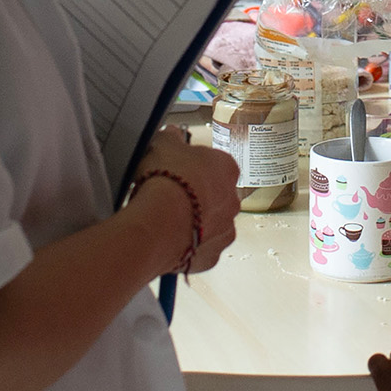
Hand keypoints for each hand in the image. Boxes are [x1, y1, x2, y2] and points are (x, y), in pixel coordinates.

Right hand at [129, 126, 239, 273]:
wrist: (158, 221)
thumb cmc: (166, 179)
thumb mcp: (162, 145)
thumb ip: (171, 138)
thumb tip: (172, 134)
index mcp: (226, 168)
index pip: (216, 165)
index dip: (195, 168)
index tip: (179, 170)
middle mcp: (232, 200)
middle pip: (217, 196)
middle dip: (198, 197)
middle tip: (171, 196)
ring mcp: (224, 230)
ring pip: (211, 226)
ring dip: (195, 223)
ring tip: (167, 220)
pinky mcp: (211, 256)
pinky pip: (200, 251)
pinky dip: (187, 247)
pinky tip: (169, 240)